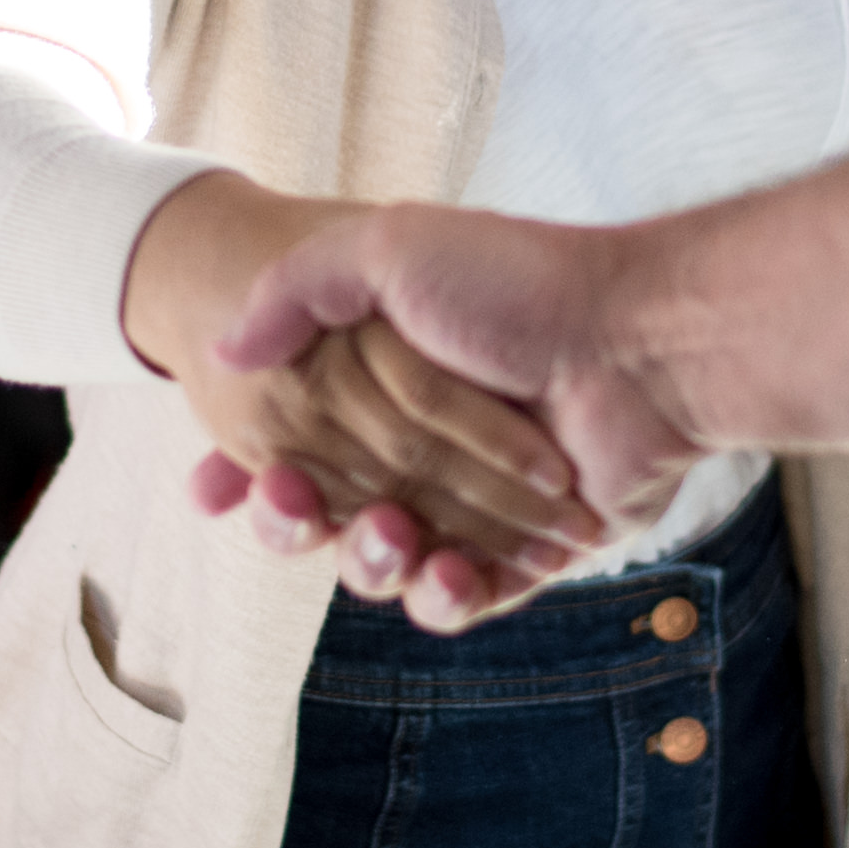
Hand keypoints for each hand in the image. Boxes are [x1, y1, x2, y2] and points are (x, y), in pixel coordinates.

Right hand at [221, 204, 702, 576]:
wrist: (640, 341)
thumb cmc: (520, 285)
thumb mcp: (390, 246)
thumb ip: (295, 288)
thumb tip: (223, 351)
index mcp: (382, 386)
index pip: (289, 442)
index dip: (242, 471)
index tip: (208, 488)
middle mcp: (422, 449)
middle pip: (323, 516)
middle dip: (289, 520)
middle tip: (288, 500)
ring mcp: (474, 507)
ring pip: (385, 568)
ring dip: (368, 561)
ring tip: (392, 531)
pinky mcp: (528, 555)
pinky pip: (463, 600)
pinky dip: (444, 596)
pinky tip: (448, 569)